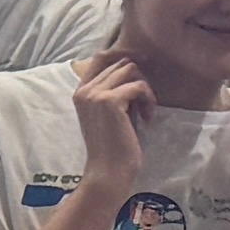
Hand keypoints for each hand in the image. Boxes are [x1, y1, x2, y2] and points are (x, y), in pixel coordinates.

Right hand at [63, 47, 159, 190]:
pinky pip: (138, 85)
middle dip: (137, 80)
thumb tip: (134, 68)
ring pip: (130, 69)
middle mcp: (84, 90)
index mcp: (81, 92)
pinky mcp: (110, 100)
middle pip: (120, 63)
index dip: (123, 59)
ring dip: (144, 88)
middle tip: (142, 104)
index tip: (140, 73)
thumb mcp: (110, 114)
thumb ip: (114, 91)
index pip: (100, 58)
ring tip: (145, 110)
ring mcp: (95, 94)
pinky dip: (148, 99)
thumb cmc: (113, 147)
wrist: (108, 171)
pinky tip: (147, 117)